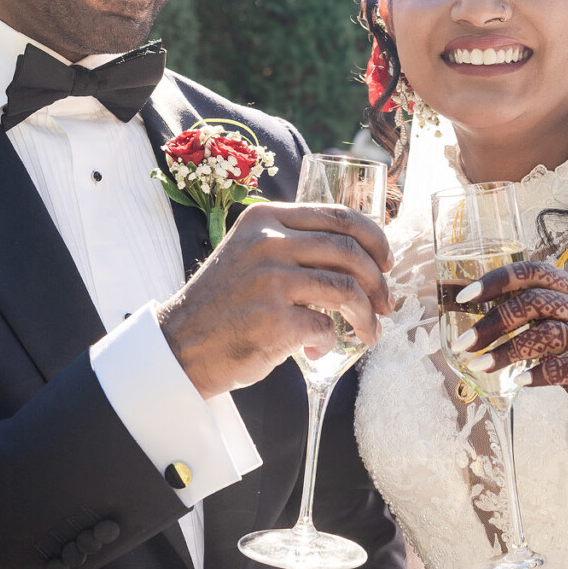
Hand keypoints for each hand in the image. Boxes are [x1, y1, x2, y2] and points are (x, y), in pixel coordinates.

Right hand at [157, 201, 392, 396]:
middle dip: (379, 283)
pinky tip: (315, 351)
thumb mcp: (252, 252)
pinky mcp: (275, 321)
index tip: (387, 263)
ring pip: (348, 290)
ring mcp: (271, 281)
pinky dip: (329, 343)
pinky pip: (327, 328)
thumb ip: (295, 242)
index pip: (340, 216)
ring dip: (367, 317)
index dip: (376, 240)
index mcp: (266, 218)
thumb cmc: (227, 303)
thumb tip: (366, 253)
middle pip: (351, 253)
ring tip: (369, 334)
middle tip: (386, 305)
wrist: (180, 346)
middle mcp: (268, 243)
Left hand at [453, 263, 567, 421]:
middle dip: (496, 322)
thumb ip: (523, 309)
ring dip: (509, 351)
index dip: (498, 280)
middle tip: (466, 343)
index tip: (465, 297)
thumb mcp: (554, 321)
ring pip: (551, 335)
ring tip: (482, 366)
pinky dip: (540, 375)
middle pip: (538, 302)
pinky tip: (519, 381)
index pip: (535, 271)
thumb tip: (465, 304)